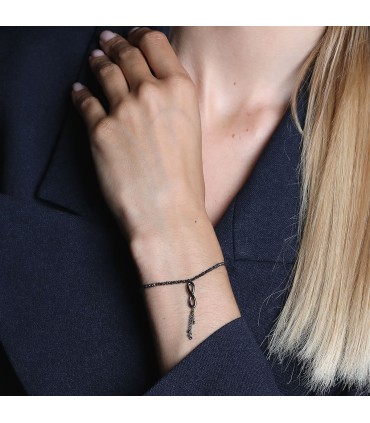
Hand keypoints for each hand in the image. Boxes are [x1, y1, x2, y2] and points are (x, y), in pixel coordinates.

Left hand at [71, 28, 206, 240]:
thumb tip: (153, 88)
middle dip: (116, 44)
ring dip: (97, 61)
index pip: (156, 43)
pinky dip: (80, 93)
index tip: (134, 36)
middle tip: (108, 42)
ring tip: (94, 59)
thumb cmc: (185, 181)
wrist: (167, 213)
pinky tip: (79, 90)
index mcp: (180, 90)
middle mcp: (151, 92)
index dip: (142, 35)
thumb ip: (172, 103)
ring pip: (104, 70)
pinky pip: (84, 100)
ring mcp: (123, 109)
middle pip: (127, 53)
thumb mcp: (190, 130)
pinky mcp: (99, 129)